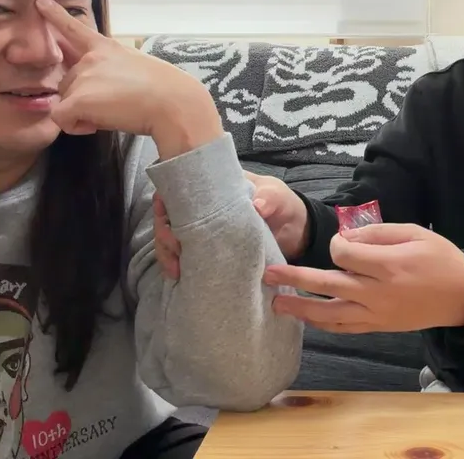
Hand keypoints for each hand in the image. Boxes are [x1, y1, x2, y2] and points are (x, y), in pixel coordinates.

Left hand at [36, 0, 221, 157]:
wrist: (173, 102)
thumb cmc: (165, 90)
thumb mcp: (138, 68)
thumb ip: (114, 71)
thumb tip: (103, 92)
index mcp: (107, 48)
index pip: (75, 28)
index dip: (56, 15)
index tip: (40, 2)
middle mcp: (91, 58)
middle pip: (68, 82)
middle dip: (82, 98)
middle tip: (110, 108)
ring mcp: (84, 77)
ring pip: (65, 101)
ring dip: (81, 112)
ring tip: (110, 115)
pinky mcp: (79, 99)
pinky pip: (61, 118)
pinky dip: (75, 126)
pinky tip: (95, 126)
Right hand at [152, 171, 307, 278]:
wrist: (298, 233)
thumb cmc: (284, 205)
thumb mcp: (278, 197)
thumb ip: (269, 198)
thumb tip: (256, 205)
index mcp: (216, 187)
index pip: (180, 187)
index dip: (166, 201)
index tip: (167, 218)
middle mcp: (205, 207)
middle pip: (170, 215)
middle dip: (165, 233)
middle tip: (175, 251)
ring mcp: (206, 229)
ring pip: (173, 237)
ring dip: (168, 252)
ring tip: (175, 270)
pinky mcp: (211, 250)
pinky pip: (187, 255)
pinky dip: (179, 265)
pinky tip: (178, 276)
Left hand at [262, 223, 463, 333]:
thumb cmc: (440, 258)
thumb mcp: (413, 232)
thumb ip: (376, 233)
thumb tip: (344, 237)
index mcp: (387, 265)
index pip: (343, 253)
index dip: (337, 243)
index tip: (344, 240)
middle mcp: (377, 293)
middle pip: (327, 285)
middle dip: (295, 278)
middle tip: (268, 274)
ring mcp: (377, 314)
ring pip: (330, 314)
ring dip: (300, 308)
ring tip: (276, 303)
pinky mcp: (378, 327)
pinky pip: (344, 327)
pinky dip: (323, 323)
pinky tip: (306, 318)